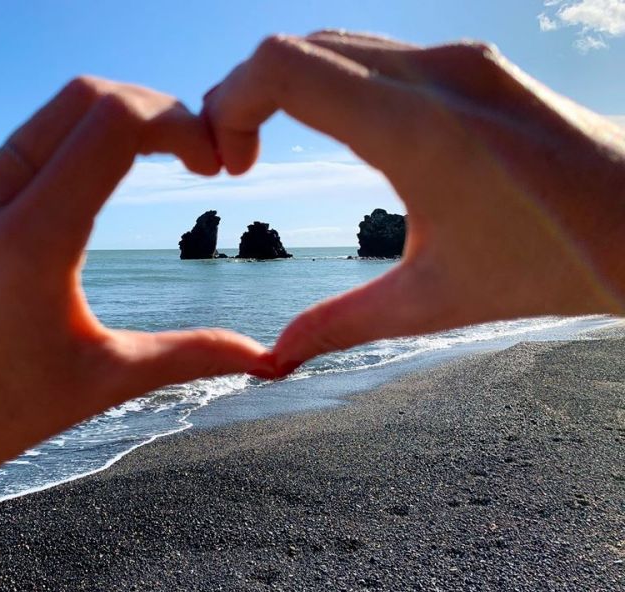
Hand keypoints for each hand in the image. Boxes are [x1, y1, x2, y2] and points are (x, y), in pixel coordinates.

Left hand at [0, 78, 268, 494]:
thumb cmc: (4, 414)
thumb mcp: (108, 380)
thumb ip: (192, 355)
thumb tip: (268, 359)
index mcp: (30, 243)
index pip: (112, 127)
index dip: (178, 124)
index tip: (213, 164)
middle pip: (83, 98)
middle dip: (154, 108)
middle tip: (195, 152)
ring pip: (50, 113)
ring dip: (114, 118)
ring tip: (159, 156)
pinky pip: (24, 142)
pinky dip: (76, 138)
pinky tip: (103, 178)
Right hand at [203, 31, 624, 373]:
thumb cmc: (553, 265)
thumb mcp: (433, 301)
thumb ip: (341, 324)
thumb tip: (274, 358)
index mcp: (416, 128)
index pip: (283, 66)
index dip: (228, 101)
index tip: (227, 163)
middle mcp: (436, 73)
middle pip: (298, 47)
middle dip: (244, 96)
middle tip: (236, 161)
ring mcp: (460, 59)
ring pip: (335, 43)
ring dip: (286, 85)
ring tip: (270, 145)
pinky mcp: (476, 64)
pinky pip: (377, 51)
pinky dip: (330, 81)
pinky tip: (336, 133)